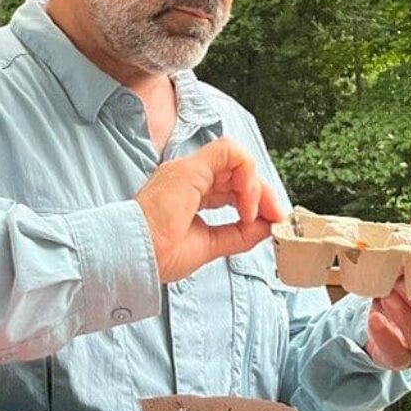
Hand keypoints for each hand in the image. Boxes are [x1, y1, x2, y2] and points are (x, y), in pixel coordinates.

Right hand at [136, 137, 284, 282]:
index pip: (230, 185)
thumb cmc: (159, 254)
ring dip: (254, 185)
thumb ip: (239, 234)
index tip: (269, 221)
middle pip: (237, 171)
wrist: (136, 257)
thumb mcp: (210, 244)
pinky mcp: (189, 169)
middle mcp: (189, 177)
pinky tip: (245, 202)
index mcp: (189, 193)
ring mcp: (188, 170)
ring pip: (236, 158)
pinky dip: (246, 173)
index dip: (253, 199)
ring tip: (253, 214)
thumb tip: (267, 225)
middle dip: (262, 193)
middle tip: (274, 217)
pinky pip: (229, 152)